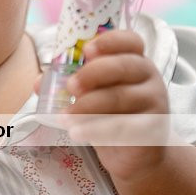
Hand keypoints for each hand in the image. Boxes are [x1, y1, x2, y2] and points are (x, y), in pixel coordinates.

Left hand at [62, 30, 169, 182]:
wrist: (136, 153)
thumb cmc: (112, 114)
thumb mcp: (92, 95)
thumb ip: (70, 83)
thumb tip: (40, 82)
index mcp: (134, 60)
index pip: (130, 40)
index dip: (109, 41)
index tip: (86, 50)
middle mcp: (149, 77)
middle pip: (123, 66)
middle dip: (92, 74)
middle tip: (70, 86)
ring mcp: (155, 103)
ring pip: (120, 98)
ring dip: (88, 106)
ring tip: (65, 117)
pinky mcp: (153, 130)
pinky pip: (123, 126)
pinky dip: (96, 129)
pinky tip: (77, 132)